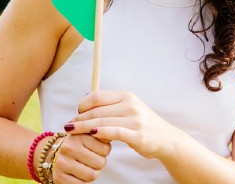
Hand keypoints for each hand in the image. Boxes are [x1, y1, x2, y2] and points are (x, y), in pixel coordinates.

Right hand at [52, 133, 110, 182]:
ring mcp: (62, 164)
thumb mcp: (86, 135)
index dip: (104, 152)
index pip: (105, 149)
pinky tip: (79, 175)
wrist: (51, 154)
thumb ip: (100, 134)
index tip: (97, 150)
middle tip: (92, 160)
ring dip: (93, 173)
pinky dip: (84, 182)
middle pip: (100, 163)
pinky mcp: (59, 178)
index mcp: (78, 136)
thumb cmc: (76, 145)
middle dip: (99, 163)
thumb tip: (112, 135)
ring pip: (92, 175)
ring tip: (87, 167)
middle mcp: (69, 148)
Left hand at [65, 90, 180, 159]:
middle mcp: (130, 104)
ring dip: (84, 127)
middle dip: (79, 118)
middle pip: (97, 110)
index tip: (76, 113)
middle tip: (68, 125)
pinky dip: (101, 132)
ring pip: (102, 121)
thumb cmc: (143, 124)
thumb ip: (111, 105)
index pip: (98, 96)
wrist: (165, 139)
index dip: (83, 104)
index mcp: (126, 96)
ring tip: (71, 131)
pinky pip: (114, 132)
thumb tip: (87, 100)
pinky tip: (91, 134)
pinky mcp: (137, 134)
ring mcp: (134, 119)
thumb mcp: (129, 109)